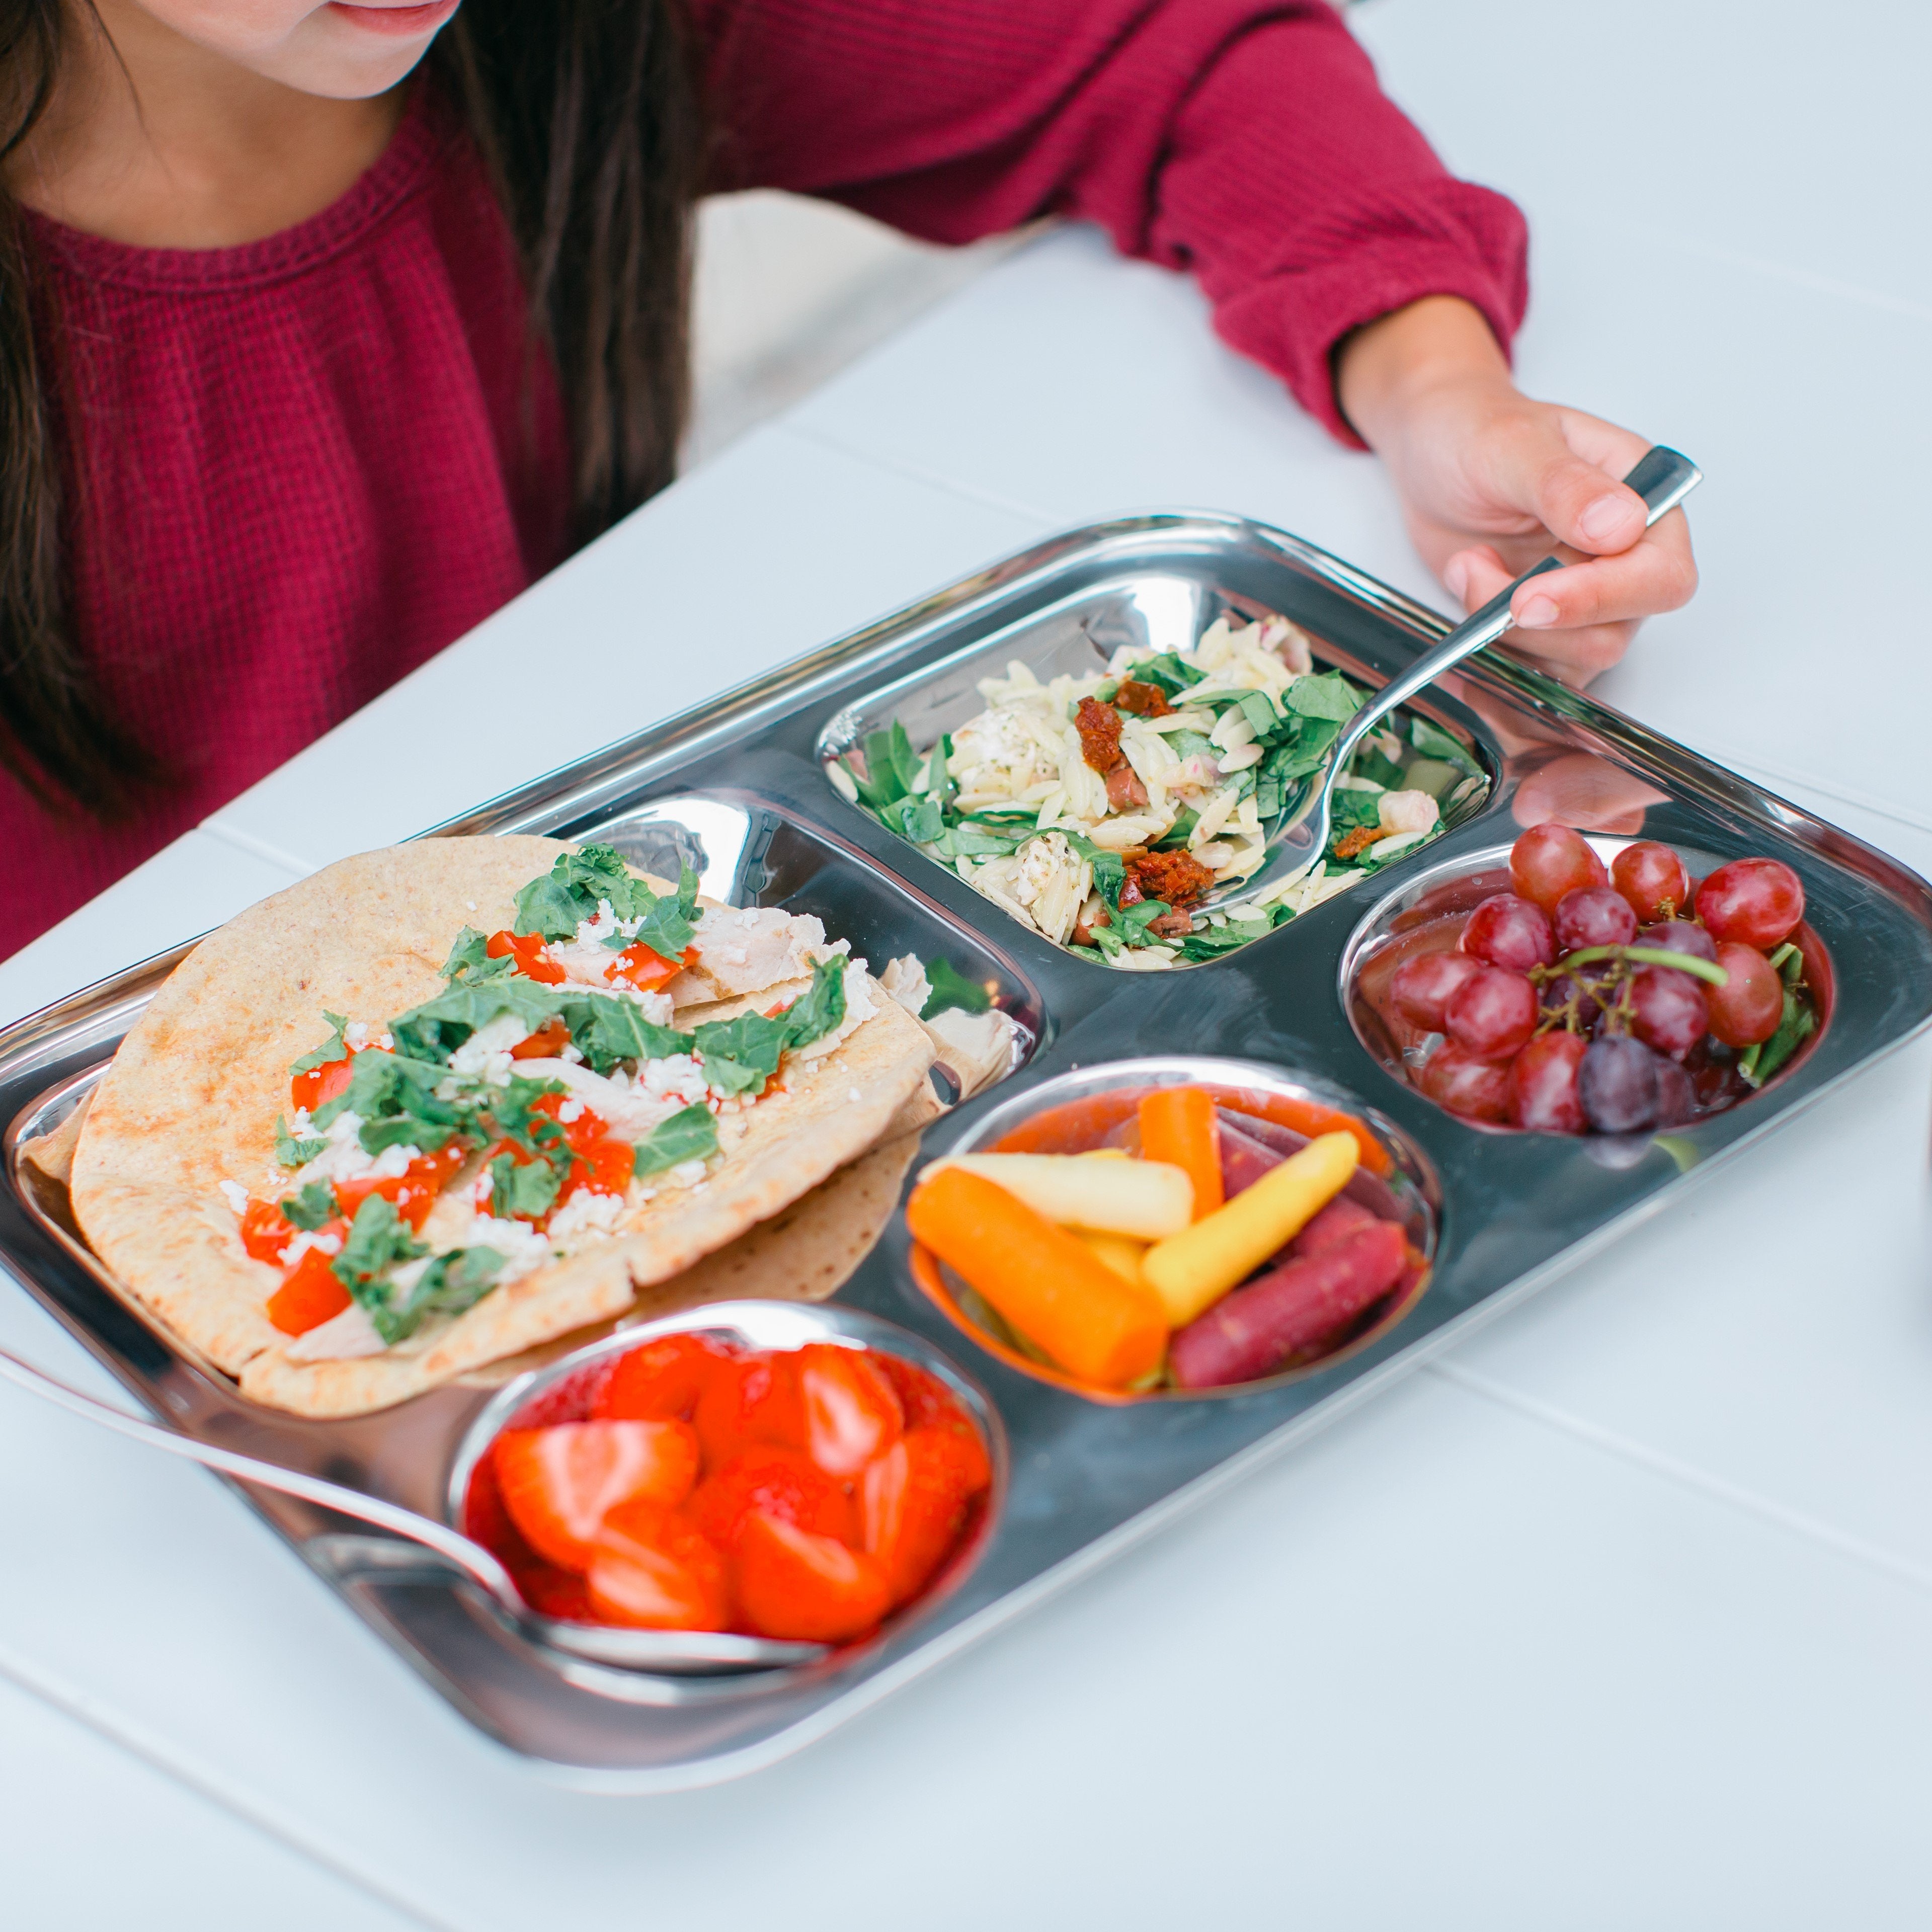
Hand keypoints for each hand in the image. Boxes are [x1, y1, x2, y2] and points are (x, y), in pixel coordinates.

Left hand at [1335, 296, 1696, 684]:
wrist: (1433, 450)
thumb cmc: (1478, 432)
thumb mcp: (1514, 445)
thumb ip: (1566, 486)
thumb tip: (1622, 524)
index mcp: (1643, 503)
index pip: (1660, 577)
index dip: (1599, 598)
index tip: (1529, 599)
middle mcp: (1625, 560)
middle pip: (1613, 634)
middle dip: (1535, 624)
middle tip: (1473, 570)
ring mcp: (1584, 601)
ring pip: (1570, 664)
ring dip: (1504, 637)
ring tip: (1464, 569)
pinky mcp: (1542, 630)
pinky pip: (1535, 678)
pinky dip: (1494, 675)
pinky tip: (1456, 651)